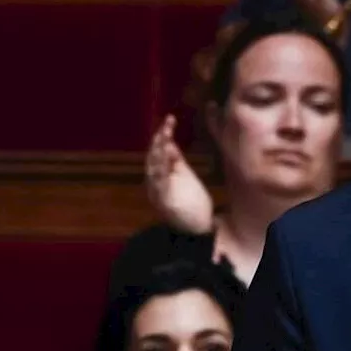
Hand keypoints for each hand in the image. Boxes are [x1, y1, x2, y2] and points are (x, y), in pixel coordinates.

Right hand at [145, 115, 213, 233]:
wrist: (197, 229)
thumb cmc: (192, 204)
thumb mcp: (184, 178)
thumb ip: (176, 162)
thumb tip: (170, 144)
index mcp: (161, 176)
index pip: (157, 152)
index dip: (162, 136)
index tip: (170, 120)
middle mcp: (155, 184)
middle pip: (153, 158)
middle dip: (159, 140)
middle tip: (167, 125)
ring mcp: (158, 193)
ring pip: (154, 168)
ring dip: (159, 151)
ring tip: (166, 135)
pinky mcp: (165, 202)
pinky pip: (161, 184)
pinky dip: (162, 169)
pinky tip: (168, 155)